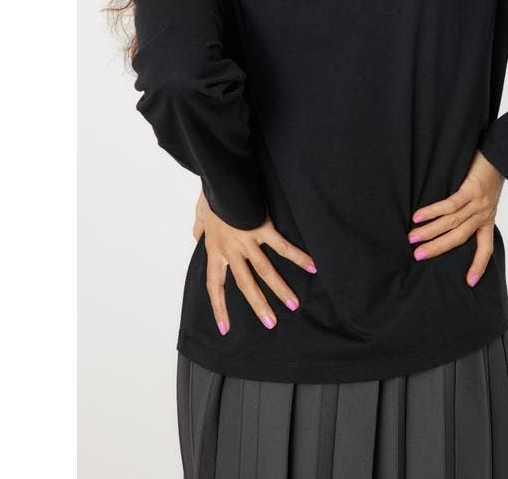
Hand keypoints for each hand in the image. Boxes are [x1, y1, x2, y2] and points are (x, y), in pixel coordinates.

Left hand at [193, 190, 316, 334]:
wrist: (221, 179)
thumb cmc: (212, 193)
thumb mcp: (201, 213)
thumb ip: (199, 227)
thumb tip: (196, 234)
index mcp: (216, 249)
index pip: (215, 285)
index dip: (219, 307)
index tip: (225, 328)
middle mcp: (231, 250)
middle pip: (245, 284)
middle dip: (258, 305)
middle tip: (271, 323)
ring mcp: (247, 241)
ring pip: (264, 271)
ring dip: (280, 289)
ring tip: (294, 304)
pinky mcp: (262, 228)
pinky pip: (282, 246)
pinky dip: (298, 257)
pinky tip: (312, 266)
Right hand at [407, 149, 504, 286]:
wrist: (500, 153)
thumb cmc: (488, 173)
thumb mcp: (484, 197)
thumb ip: (470, 210)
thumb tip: (447, 222)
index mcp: (488, 219)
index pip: (485, 248)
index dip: (478, 266)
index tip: (470, 283)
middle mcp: (484, 214)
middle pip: (459, 238)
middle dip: (437, 248)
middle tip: (418, 256)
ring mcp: (478, 202)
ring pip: (452, 223)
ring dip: (430, 231)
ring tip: (413, 237)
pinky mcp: (471, 189)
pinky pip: (450, 205)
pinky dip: (433, 212)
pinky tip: (418, 216)